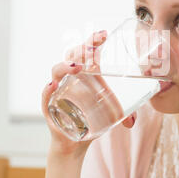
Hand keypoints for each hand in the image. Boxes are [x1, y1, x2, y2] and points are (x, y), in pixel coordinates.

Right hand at [41, 30, 136, 155]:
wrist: (75, 142)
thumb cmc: (92, 119)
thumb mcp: (111, 113)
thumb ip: (125, 115)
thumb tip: (132, 121)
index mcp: (84, 73)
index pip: (86, 51)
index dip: (93, 41)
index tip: (104, 34)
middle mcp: (69, 78)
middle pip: (72, 56)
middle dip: (81, 49)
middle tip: (93, 49)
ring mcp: (58, 90)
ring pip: (57, 72)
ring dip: (66, 66)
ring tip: (77, 66)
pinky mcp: (49, 106)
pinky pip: (46, 96)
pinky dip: (48, 90)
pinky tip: (54, 86)